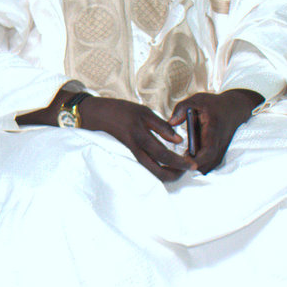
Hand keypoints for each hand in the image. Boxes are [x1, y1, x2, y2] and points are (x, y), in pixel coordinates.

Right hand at [76, 95, 196, 182]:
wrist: (93, 115)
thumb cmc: (118, 110)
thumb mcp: (143, 112)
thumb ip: (161, 126)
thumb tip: (179, 140)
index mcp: (141, 137)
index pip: (164, 156)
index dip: (180, 163)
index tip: (192, 165)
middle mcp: (135, 151)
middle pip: (158, 173)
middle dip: (175, 175)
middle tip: (186, 170)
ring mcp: (130, 156)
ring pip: (151, 173)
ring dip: (167, 173)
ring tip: (178, 167)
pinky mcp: (127, 156)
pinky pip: (144, 168)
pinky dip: (157, 169)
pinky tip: (164, 164)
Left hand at [168, 89, 260, 172]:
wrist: (234, 108)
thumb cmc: (213, 104)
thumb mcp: (197, 100)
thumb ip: (182, 109)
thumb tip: (171, 122)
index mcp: (213, 130)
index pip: (208, 152)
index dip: (196, 160)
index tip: (183, 159)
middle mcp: (219, 143)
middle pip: (207, 164)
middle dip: (191, 165)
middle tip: (179, 158)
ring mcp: (222, 150)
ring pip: (209, 167)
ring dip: (196, 166)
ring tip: (185, 156)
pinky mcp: (221, 153)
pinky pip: (210, 165)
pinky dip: (200, 164)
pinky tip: (191, 156)